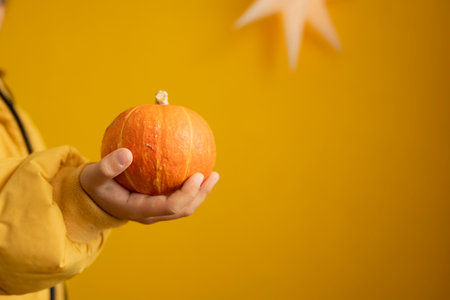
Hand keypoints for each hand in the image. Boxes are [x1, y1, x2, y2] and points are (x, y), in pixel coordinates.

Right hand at [80, 148, 218, 223]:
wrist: (92, 197)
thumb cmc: (94, 185)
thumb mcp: (94, 175)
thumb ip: (107, 166)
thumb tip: (126, 153)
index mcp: (140, 210)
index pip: (170, 207)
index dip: (187, 194)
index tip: (197, 175)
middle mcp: (151, 214)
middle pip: (183, 209)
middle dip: (200, 194)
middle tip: (213, 174)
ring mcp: (156, 211)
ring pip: (184, 206)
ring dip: (199, 192)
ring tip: (212, 174)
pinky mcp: (157, 203)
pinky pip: (178, 196)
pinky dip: (190, 186)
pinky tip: (196, 168)